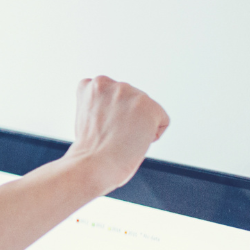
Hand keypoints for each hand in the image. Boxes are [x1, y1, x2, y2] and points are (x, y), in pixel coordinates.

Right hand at [66, 76, 169, 191]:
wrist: (92, 166)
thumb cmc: (88, 152)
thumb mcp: (86, 117)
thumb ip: (102, 105)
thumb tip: (123, 111)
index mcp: (93, 85)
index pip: (114, 95)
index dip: (110, 116)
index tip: (101, 129)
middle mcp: (111, 83)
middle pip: (132, 102)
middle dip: (125, 119)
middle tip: (110, 137)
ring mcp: (130, 93)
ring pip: (146, 111)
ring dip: (138, 126)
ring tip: (120, 139)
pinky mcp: (149, 106)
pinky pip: (162, 121)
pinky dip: (153, 135)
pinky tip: (134, 141)